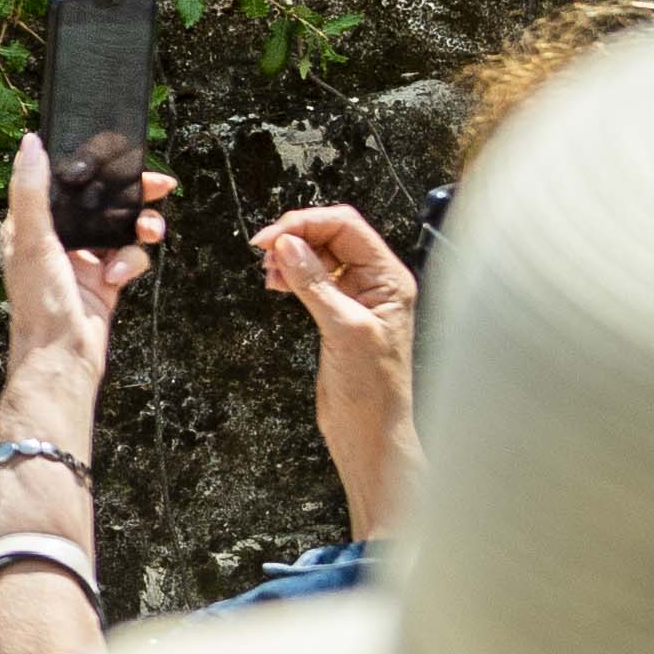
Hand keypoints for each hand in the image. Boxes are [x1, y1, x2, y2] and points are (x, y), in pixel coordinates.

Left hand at [0, 132, 171, 424]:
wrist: (62, 355)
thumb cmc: (39, 300)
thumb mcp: (32, 239)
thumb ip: (32, 191)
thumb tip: (30, 143)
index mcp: (32, 222)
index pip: (66, 181)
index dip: (95, 166)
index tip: (124, 154)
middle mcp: (58, 236)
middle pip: (102, 201)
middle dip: (134, 192)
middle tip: (162, 185)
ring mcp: (85, 257)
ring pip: (123, 227)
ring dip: (141, 227)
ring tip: (149, 233)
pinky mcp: (107, 278)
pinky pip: (131, 257)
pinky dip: (131, 263)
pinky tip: (118, 278)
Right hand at [253, 202, 419, 538]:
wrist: (369, 429)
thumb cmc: (372, 389)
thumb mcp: (343, 330)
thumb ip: (315, 283)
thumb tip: (288, 245)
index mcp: (389, 279)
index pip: (346, 227)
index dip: (305, 224)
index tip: (270, 239)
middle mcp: (375, 281)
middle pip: (331, 234)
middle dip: (295, 237)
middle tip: (264, 255)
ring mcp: (356, 296)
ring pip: (318, 253)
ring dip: (289, 255)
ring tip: (270, 274)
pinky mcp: (337, 312)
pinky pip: (312, 277)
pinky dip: (290, 274)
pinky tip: (277, 284)